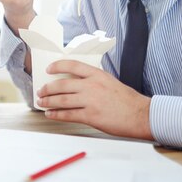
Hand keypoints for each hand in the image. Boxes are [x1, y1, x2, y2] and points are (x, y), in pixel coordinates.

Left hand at [36, 60, 153, 140]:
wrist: (140, 114)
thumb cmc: (127, 100)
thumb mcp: (110, 81)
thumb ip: (93, 80)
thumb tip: (74, 83)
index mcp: (97, 74)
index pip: (72, 65)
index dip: (58, 66)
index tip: (49, 69)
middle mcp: (92, 85)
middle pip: (63, 84)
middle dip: (48, 88)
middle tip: (41, 91)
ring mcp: (90, 101)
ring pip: (62, 99)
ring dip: (49, 101)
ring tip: (41, 102)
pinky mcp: (91, 116)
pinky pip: (68, 114)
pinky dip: (56, 114)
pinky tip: (50, 114)